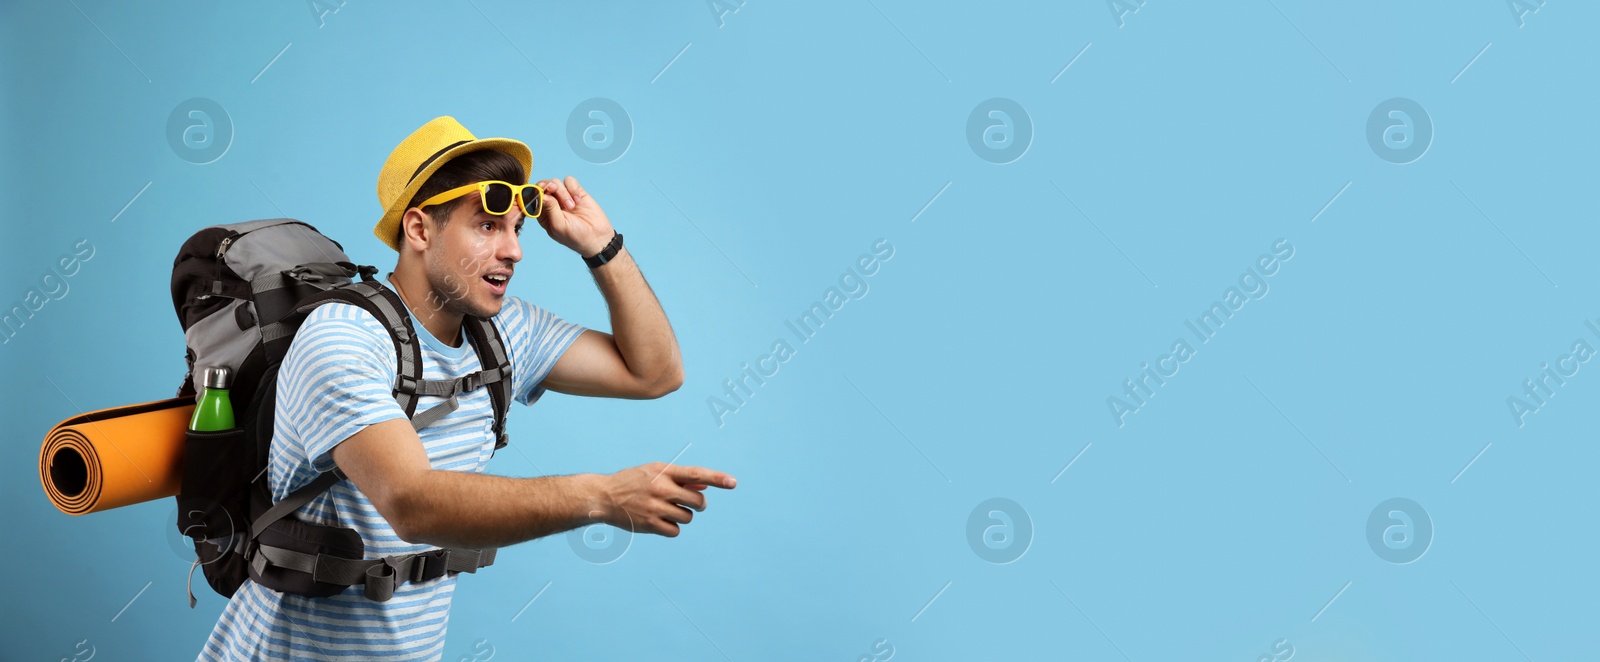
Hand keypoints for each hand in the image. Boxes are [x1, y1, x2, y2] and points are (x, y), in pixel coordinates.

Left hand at [535, 176, 614, 256]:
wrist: (597, 238)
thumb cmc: (575, 236)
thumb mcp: (558, 225)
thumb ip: (549, 208)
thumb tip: (541, 193)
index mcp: (543, 213)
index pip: (533, 197)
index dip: (535, 191)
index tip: (540, 191)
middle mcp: (552, 204)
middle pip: (543, 186)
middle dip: (547, 186)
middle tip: (553, 189)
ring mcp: (564, 197)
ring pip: (556, 182)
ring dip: (563, 193)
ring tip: (572, 206)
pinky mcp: (576, 192)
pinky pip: (569, 181)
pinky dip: (573, 188)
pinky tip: (578, 200)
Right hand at [595, 462, 736, 536]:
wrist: (603, 497)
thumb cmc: (633, 482)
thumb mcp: (655, 472)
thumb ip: (681, 478)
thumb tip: (707, 483)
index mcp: (664, 471)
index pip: (696, 474)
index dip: (717, 478)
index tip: (733, 483)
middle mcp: (661, 488)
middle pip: (698, 500)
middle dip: (698, 503)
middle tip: (688, 502)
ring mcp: (655, 507)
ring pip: (688, 517)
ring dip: (682, 515)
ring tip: (666, 510)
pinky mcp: (650, 524)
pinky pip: (675, 530)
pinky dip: (672, 527)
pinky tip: (660, 521)